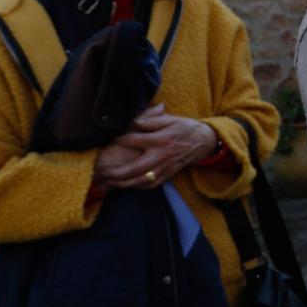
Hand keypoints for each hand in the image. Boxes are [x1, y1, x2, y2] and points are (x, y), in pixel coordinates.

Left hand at [93, 104, 218, 190]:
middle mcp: (162, 156)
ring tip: (109, 181)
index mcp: (161, 140)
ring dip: (124, 182)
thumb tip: (134, 121)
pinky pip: (150, 184)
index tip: (111, 138)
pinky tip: (127, 185)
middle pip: (134, 168)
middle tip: (102, 171)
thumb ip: (152, 120)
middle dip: (116, 172)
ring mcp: (165, 167)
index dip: (120, 139)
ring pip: (141, 180)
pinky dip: (137, 186)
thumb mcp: (170, 119)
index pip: (134, 140)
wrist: (204, 142)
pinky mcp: (168, 174)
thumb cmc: (185, 128)